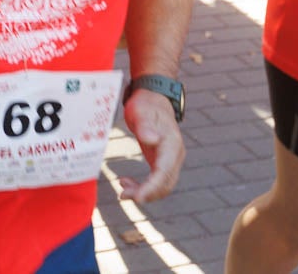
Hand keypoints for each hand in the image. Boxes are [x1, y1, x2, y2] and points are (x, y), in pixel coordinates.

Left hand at [116, 87, 183, 203]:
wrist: (153, 99)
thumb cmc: (146, 105)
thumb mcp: (141, 112)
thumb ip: (146, 126)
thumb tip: (151, 139)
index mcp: (172, 144)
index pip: (164, 171)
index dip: (152, 187)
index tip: (138, 198)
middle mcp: (175, 154)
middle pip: (165, 183)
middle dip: (146, 193)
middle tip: (123, 195)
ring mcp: (170, 159)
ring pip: (162, 185)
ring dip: (144, 192)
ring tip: (122, 191)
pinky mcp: (162, 161)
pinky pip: (156, 180)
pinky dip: (143, 186)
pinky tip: (126, 182)